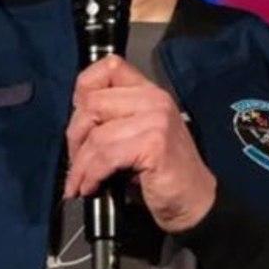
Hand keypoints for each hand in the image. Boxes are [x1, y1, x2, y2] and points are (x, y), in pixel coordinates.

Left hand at [62, 53, 216, 232]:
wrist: (193, 201)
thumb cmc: (160, 173)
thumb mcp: (135, 137)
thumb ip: (112, 121)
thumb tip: (74, 127)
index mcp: (149, 92)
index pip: (109, 67)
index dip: (83, 91)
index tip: (78, 121)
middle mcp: (154, 99)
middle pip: (92, 103)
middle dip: (75, 137)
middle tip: (76, 162)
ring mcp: (156, 119)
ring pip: (96, 135)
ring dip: (80, 165)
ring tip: (79, 183)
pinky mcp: (154, 144)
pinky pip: (106, 156)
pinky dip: (91, 175)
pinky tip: (91, 187)